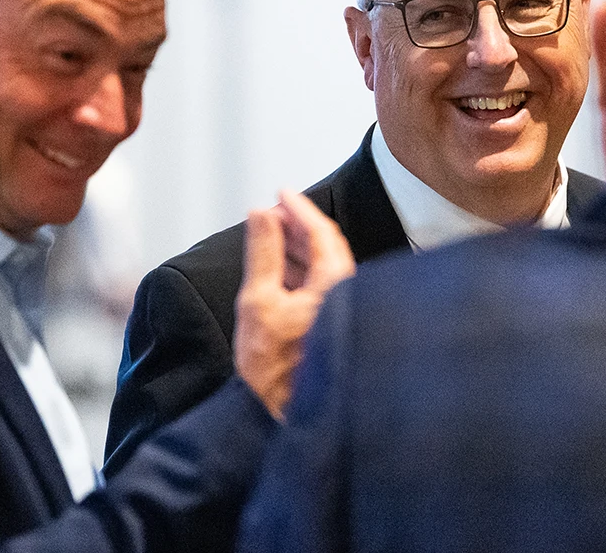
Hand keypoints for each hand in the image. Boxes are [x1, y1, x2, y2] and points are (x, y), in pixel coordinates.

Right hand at [233, 190, 354, 418]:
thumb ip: (262, 251)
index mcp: (334, 286)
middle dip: (298, 225)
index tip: (280, 193)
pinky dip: (301, 269)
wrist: (277, 413)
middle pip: (326, 247)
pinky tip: (280, 268)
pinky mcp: (334, 326)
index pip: (322, 232)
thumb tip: (261, 214)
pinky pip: (322, 285)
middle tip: (272, 212)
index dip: (299, 208)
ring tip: (271, 234)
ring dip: (298, 247)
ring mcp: (343, 312)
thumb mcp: (258, 299)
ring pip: (324, 266)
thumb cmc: (272, 368)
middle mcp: (348, 297)